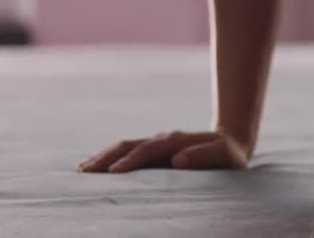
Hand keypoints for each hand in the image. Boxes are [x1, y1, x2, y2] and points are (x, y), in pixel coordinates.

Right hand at [77, 129, 249, 173]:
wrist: (231, 142)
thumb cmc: (228, 154)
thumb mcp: (224, 155)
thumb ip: (204, 155)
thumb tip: (178, 160)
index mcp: (176, 141)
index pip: (148, 150)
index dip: (131, 160)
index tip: (114, 173)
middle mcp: (162, 140)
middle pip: (129, 145)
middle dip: (106, 157)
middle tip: (85, 171)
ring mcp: (156, 144)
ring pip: (124, 147)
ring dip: (104, 157)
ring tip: (82, 170)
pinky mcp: (153, 151)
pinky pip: (127, 152)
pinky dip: (110, 158)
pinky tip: (96, 168)